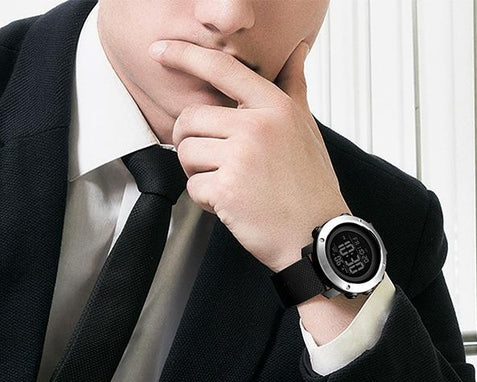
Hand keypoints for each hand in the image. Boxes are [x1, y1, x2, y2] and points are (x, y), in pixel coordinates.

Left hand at [149, 40, 350, 272]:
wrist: (316, 235)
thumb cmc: (312, 187)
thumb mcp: (306, 129)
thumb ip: (294, 88)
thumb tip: (297, 52)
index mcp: (275, 108)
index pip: (221, 69)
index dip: (184, 55)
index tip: (160, 52)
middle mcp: (257, 127)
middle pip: (190, 119)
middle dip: (190, 142)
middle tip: (209, 160)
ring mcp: (241, 159)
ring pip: (186, 153)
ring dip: (196, 172)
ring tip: (224, 182)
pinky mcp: (227, 190)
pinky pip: (192, 186)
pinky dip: (205, 199)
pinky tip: (230, 204)